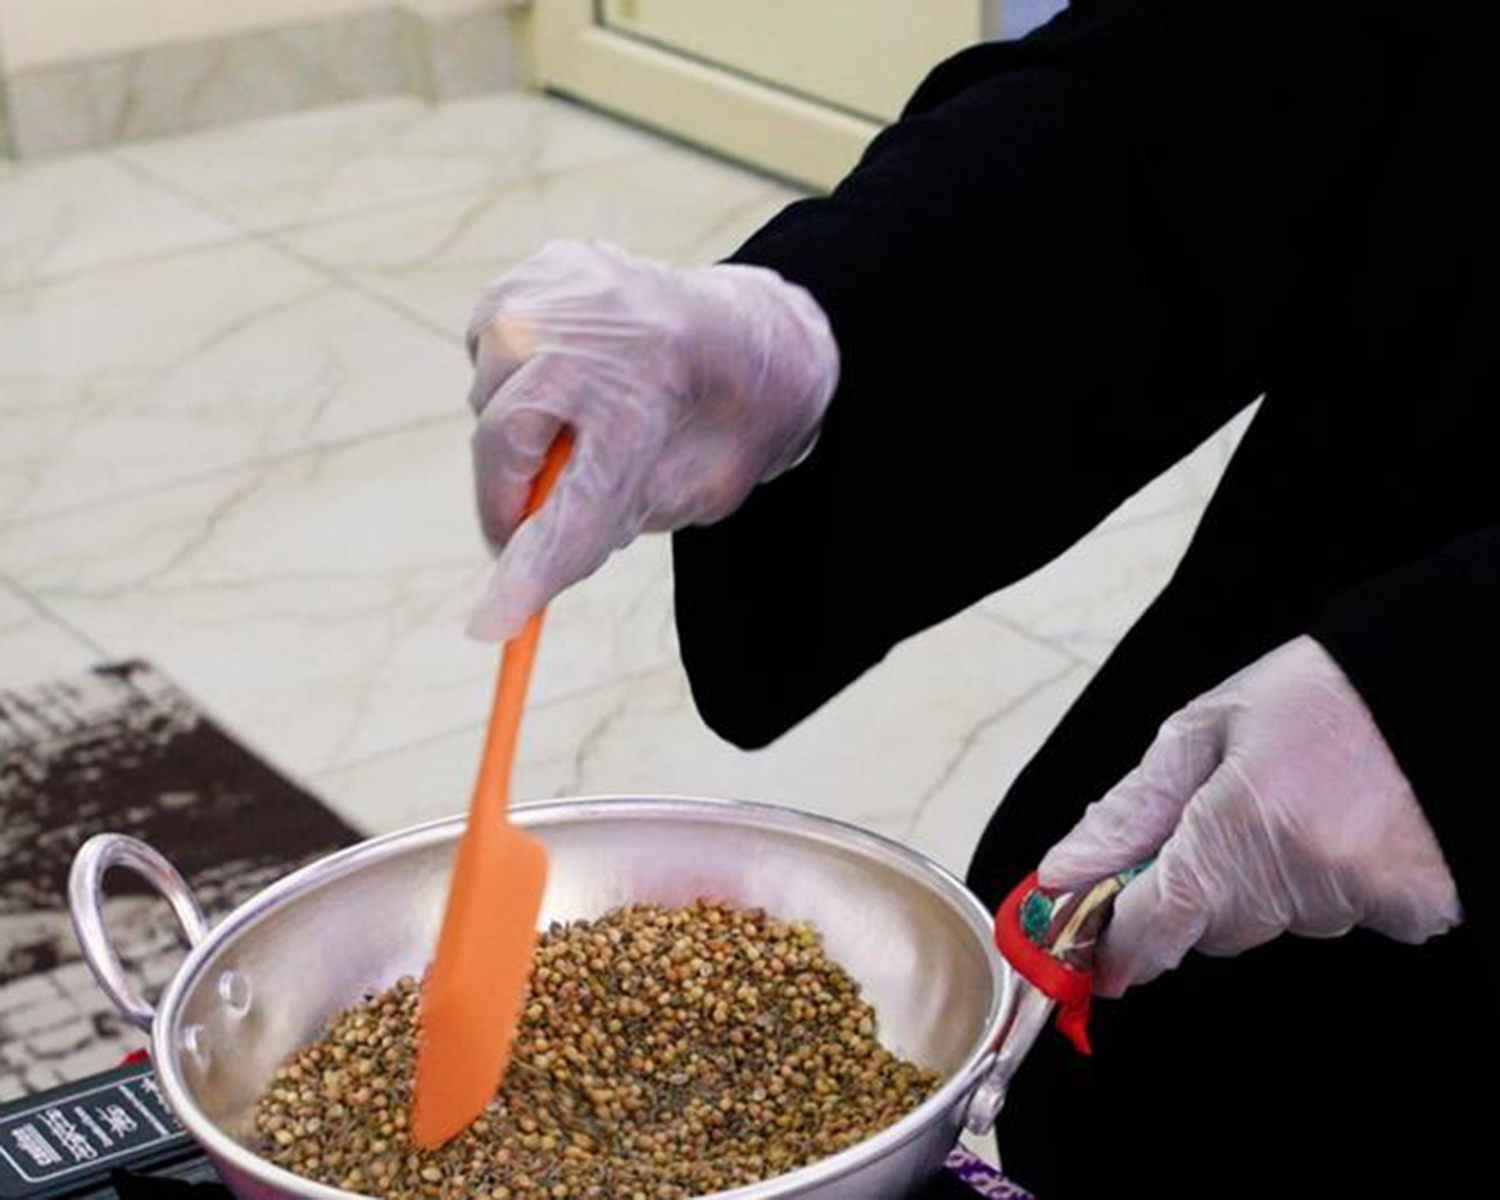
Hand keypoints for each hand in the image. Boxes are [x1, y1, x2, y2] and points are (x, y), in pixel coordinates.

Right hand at [464, 239, 837, 639]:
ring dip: (516, 437)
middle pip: (506, 440)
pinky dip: (516, 383)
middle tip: (522, 541)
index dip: (533, 566)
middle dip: (510, 503)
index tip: (489, 625)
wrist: (757, 335)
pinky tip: (570, 381)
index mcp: (658, 388)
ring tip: (582, 429)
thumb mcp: (692, 497)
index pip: (580, 498)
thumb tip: (516, 565)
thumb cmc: (724, 429)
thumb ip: (599, 526)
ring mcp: (567, 283)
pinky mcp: (544, 266)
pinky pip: (488, 352)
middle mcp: (605, 325)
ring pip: (488, 397)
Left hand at [1038, 635, 1461, 996]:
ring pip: (1275, 920)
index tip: (1100, 957)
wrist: (1436, 685)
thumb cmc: (1318, 697)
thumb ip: (1129, 813)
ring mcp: (1358, 901)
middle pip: (1212, 927)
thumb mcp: (1201, 732)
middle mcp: (1296, 879)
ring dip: (1266, 881)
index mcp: (1234, 829)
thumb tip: (1064, 872)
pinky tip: (1343, 829)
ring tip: (1297, 805)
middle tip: (1221, 820)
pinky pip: (1338, 916)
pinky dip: (1328, 883)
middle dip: (1198, 888)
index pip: (1154, 924)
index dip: (1119, 946)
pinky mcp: (1413, 911)